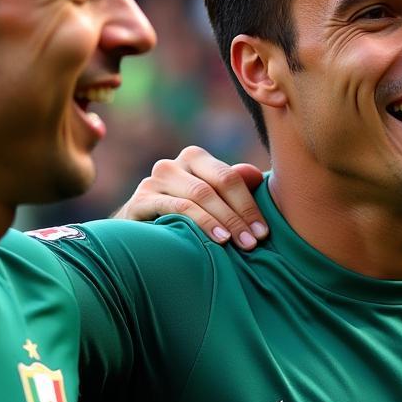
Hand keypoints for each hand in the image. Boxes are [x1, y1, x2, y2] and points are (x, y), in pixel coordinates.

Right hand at [113, 146, 267, 249]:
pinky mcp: (139, 201)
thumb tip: (255, 175)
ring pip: (197, 196)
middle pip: (214, 186)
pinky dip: (200, 223)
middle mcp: (173, 165)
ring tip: (239, 243)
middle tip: (253, 242)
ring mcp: (154, 181)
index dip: (249, 205)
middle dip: (238, 216)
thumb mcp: (211, 200)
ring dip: (222, 221)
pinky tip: (215, 241)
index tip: (263, 232)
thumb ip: (234, 186)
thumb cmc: (183, 217)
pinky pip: (176, 208)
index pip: (229, 177)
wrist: (138, 234)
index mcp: (194, 158)